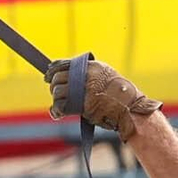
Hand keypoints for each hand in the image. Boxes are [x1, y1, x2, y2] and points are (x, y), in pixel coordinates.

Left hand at [46, 56, 160, 140]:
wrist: (129, 108)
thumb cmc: (119, 94)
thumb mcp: (106, 75)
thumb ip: (90, 73)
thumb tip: (71, 74)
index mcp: (91, 66)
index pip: (63, 64)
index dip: (52, 70)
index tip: (48, 75)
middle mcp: (85, 75)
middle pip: (58, 78)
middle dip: (54, 86)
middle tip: (56, 93)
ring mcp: (82, 89)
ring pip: (57, 92)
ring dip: (56, 99)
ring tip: (59, 105)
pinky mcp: (81, 104)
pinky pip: (60, 106)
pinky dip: (56, 111)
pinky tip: (57, 113)